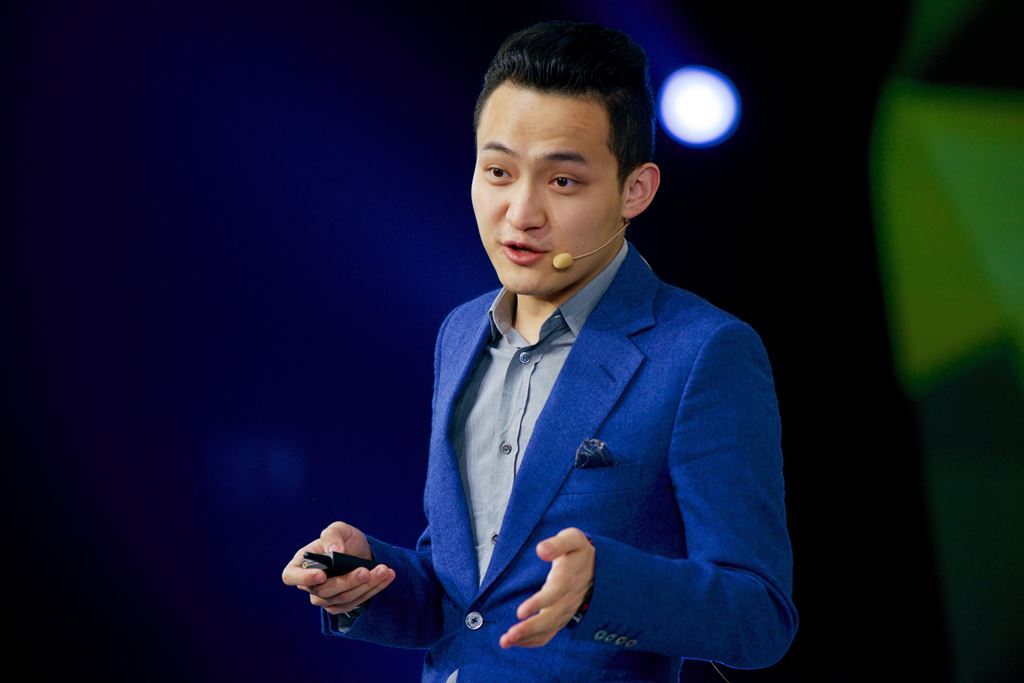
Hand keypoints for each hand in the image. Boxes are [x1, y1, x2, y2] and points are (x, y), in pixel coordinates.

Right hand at [281, 521, 395, 614]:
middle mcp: (310, 585)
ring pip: (343, 599)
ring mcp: (325, 598)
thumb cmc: (344, 539)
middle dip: (347, 581)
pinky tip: (387, 576)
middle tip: (365, 571)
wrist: (361, 552)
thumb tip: (334, 551)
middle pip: (323, 591)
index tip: (321, 575)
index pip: (291, 576)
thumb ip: (333, 536)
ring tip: (384, 570)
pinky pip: (356, 602)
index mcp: (301, 564)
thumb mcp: (339, 530)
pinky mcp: (342, 606)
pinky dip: (373, 590)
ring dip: (366, 585)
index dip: (304, 578)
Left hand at [500, 527, 594, 647]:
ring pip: (547, 630)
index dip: (538, 604)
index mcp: (568, 578)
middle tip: (508, 636)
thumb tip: (541, 549)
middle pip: (550, 618)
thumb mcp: (572, 539)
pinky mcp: (562, 617)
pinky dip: (532, 641)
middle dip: (528, 629)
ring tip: (505, 641)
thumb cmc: (579, 551)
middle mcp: (568, 599)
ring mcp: (566, 611)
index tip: (520, 612)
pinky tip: (515, 641)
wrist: (598, 566)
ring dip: (526, 638)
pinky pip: (548, 634)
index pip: (554, 594)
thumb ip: (557, 544)